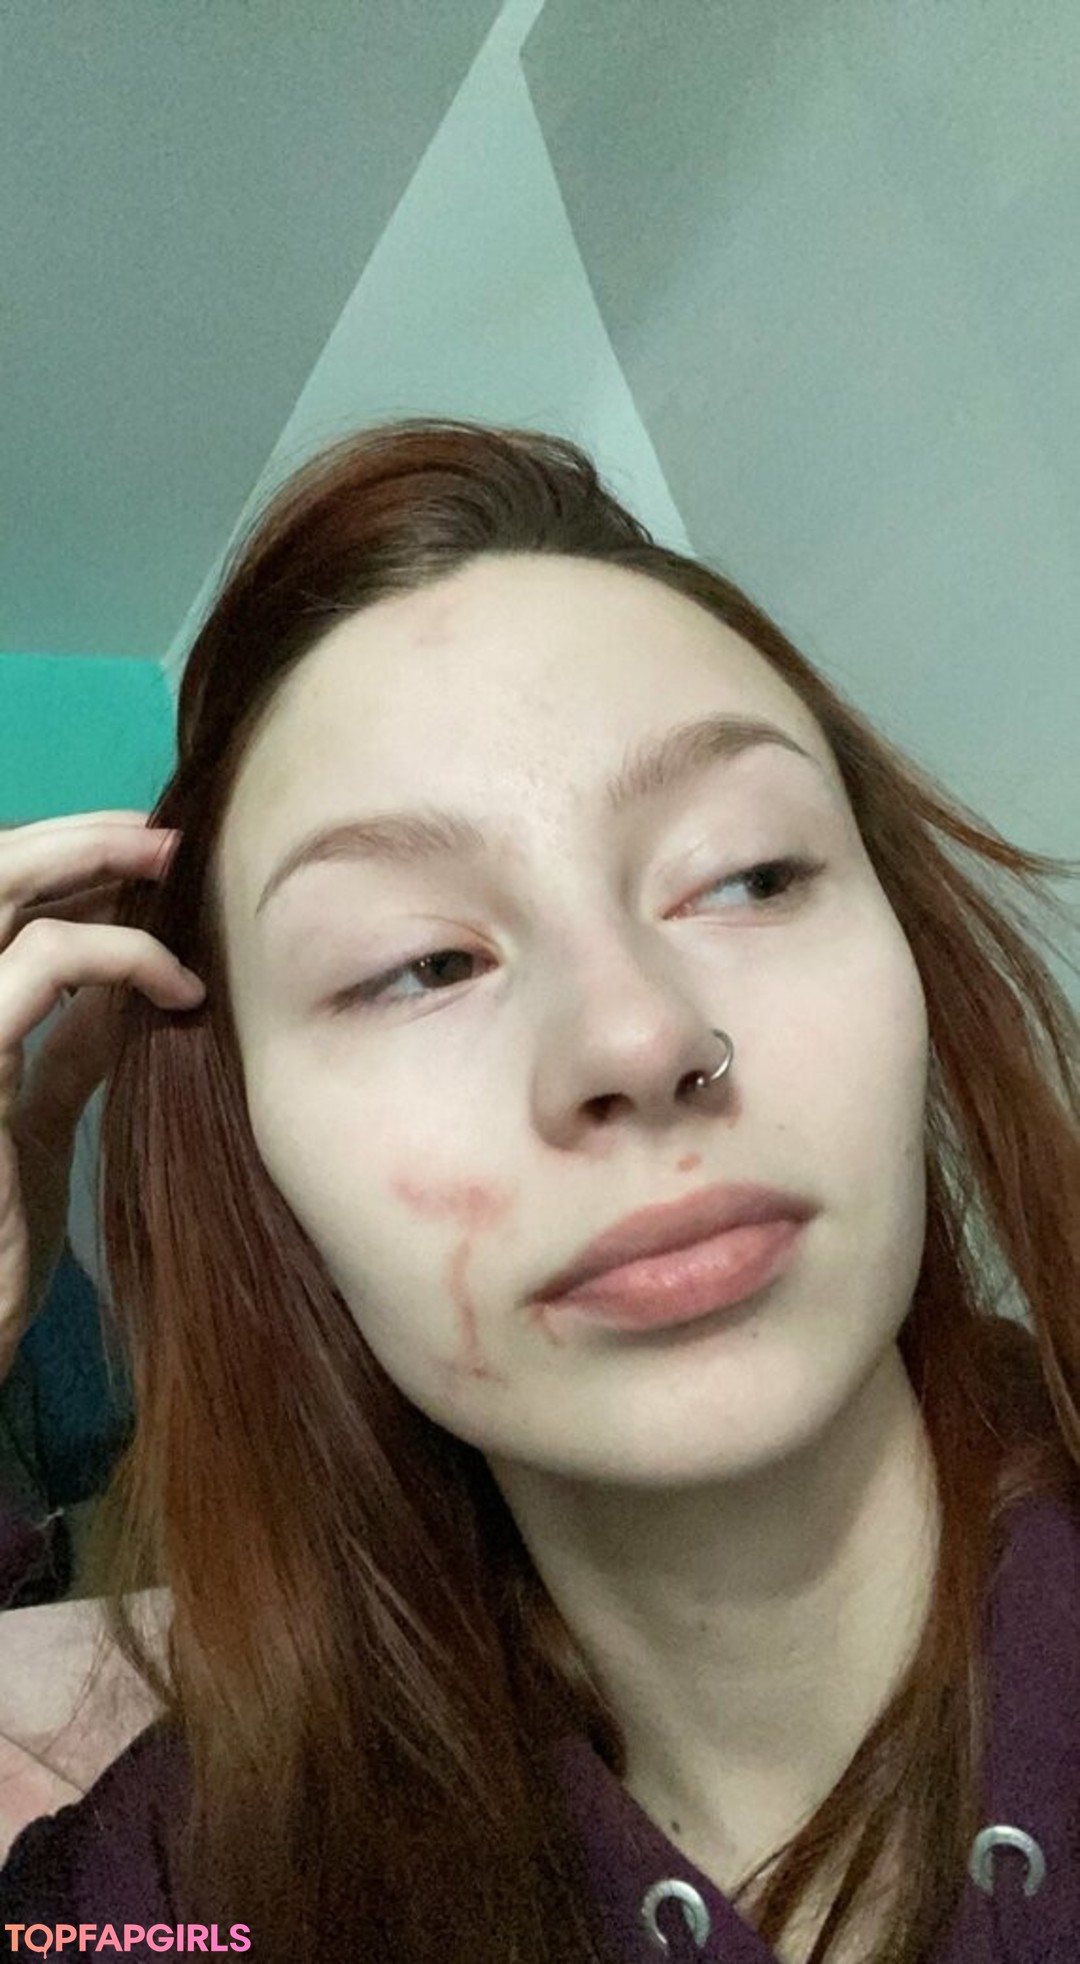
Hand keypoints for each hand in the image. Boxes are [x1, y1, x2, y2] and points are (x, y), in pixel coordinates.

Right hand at [0, 812, 205, 1381]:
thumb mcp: (34, 1125)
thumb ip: (67, 1052)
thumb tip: (127, 988)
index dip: (60, 861)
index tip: (144, 858)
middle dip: (76, 836)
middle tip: (164, 836)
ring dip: (92, 856)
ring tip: (172, 866)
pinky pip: (41, 963)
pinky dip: (120, 954)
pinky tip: (179, 988)